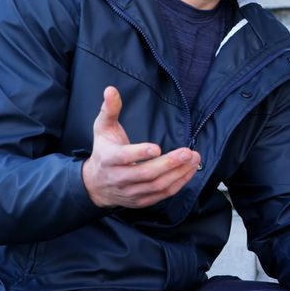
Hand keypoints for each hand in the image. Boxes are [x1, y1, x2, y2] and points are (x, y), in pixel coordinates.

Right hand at [81, 86, 201, 208]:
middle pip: (145, 174)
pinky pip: (162, 195)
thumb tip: (111, 89)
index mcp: (109, 159)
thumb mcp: (103, 129)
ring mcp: (130, 192)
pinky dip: (178, 183)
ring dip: (178, 173)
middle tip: (187, 152)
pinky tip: (190, 170)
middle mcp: (119, 178)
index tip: (157, 147)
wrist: (95, 185)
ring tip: (194, 158)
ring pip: (157, 186)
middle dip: (168, 164)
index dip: (139, 154)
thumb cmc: (103, 151)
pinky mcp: (141, 201)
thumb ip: (110, 110)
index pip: (123, 158)